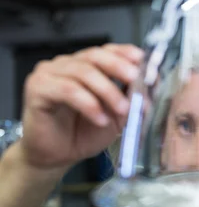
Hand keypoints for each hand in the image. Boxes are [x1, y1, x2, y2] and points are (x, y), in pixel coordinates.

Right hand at [18, 43, 142, 169]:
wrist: (58, 156)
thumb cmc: (84, 133)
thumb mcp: (117, 116)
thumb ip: (131, 98)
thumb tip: (152, 86)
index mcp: (87, 67)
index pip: (107, 50)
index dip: (125, 53)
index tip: (142, 60)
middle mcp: (67, 65)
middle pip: (95, 55)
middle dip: (119, 67)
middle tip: (135, 80)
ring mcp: (50, 74)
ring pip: (83, 72)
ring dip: (108, 91)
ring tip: (122, 110)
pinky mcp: (38, 88)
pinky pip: (66, 90)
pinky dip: (88, 104)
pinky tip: (100, 118)